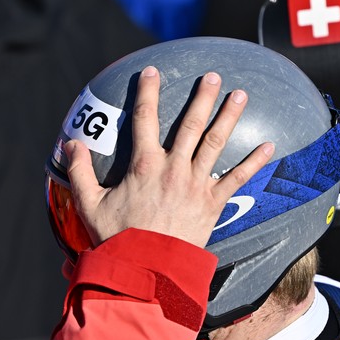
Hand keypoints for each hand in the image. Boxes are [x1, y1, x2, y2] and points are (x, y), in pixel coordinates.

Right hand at [64, 66, 274, 248]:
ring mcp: (195, 185)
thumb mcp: (89, 204)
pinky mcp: (212, 205)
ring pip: (215, 143)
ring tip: (240, 95)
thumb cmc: (117, 239)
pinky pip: (237, 179)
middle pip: (190, 124)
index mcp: (143, 165)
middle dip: (202, 97)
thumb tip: (69, 144)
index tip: (151, 71)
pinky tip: (269, 145)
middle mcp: (173, 168)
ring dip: (228, 117)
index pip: (144, 119)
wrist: (146, 269)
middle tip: (212, 76)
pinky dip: (253, 162)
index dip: (147, 92)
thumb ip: (80, 171)